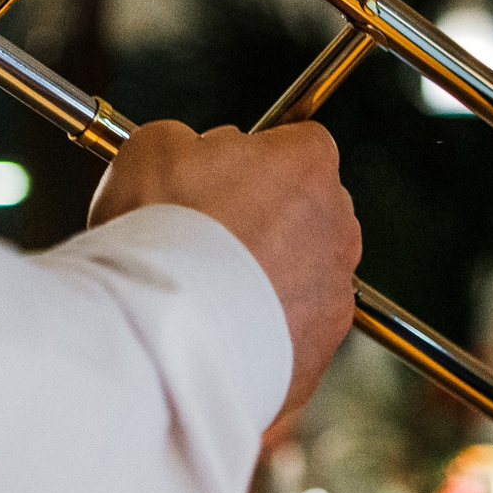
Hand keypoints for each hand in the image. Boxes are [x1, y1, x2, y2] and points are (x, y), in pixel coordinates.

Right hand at [90, 120, 359, 419]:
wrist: (165, 333)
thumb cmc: (161, 232)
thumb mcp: (153, 149)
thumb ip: (188, 141)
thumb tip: (194, 154)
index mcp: (307, 166)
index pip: (299, 145)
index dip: (258, 160)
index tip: (224, 178)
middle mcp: (338, 227)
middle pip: (311, 210)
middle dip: (271, 219)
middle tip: (213, 236)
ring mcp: (335, 295)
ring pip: (307, 275)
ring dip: (270, 278)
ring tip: (210, 291)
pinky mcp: (321, 351)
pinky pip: (295, 332)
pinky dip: (266, 330)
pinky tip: (220, 331)